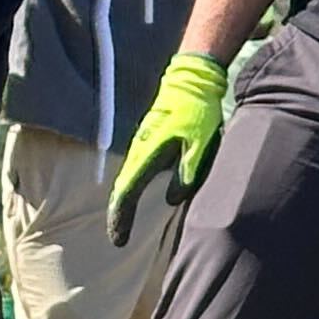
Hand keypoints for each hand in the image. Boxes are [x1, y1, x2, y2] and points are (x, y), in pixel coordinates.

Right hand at [108, 54, 228, 245]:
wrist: (192, 78)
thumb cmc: (198, 110)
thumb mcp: (199, 144)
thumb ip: (187, 172)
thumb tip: (172, 199)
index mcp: (149, 153)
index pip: (128, 192)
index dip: (122, 218)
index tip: (118, 240)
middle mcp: (139, 149)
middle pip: (123, 188)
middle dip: (119, 214)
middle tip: (118, 237)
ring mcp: (142, 142)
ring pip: (128, 178)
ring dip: (124, 201)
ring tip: (123, 222)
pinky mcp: (149, 137)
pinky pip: (135, 168)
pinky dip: (132, 186)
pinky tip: (135, 194)